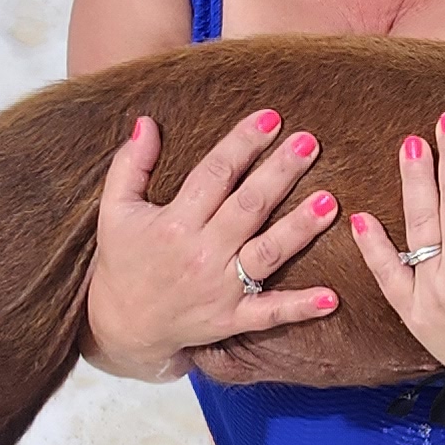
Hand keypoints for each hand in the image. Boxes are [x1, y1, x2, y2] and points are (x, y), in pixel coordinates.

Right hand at [84, 109, 340, 378]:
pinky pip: (269, 314)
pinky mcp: (231, 319)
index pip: (214, 174)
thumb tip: (146, 122)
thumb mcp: (114, 210)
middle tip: (309, 143)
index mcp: (174, 224)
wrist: (122, 326)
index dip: (243, 143)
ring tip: (329, 201)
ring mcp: (219, 289)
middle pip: (248, 207)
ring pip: (266, 254)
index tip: (271, 118)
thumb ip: (131, 165)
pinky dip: (300, 307)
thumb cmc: (123, 261)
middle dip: (280, 173)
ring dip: (299, 228)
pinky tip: (330, 297)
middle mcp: (200, 254)